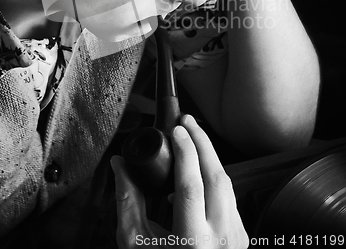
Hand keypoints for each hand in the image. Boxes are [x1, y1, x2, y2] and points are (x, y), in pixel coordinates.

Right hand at [112, 114, 248, 247]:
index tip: (177, 131)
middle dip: (203, 142)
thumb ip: (127, 201)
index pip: (191, 185)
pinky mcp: (241, 238)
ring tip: (193, 138)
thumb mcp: (135, 243)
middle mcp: (219, 240)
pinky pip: (230, 199)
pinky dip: (215, 178)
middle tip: (187, 123)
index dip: (185, 152)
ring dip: (210, 157)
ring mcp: (235, 239)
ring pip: (228, 185)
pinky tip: (201, 170)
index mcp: (191, 243)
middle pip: (217, 178)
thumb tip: (120, 166)